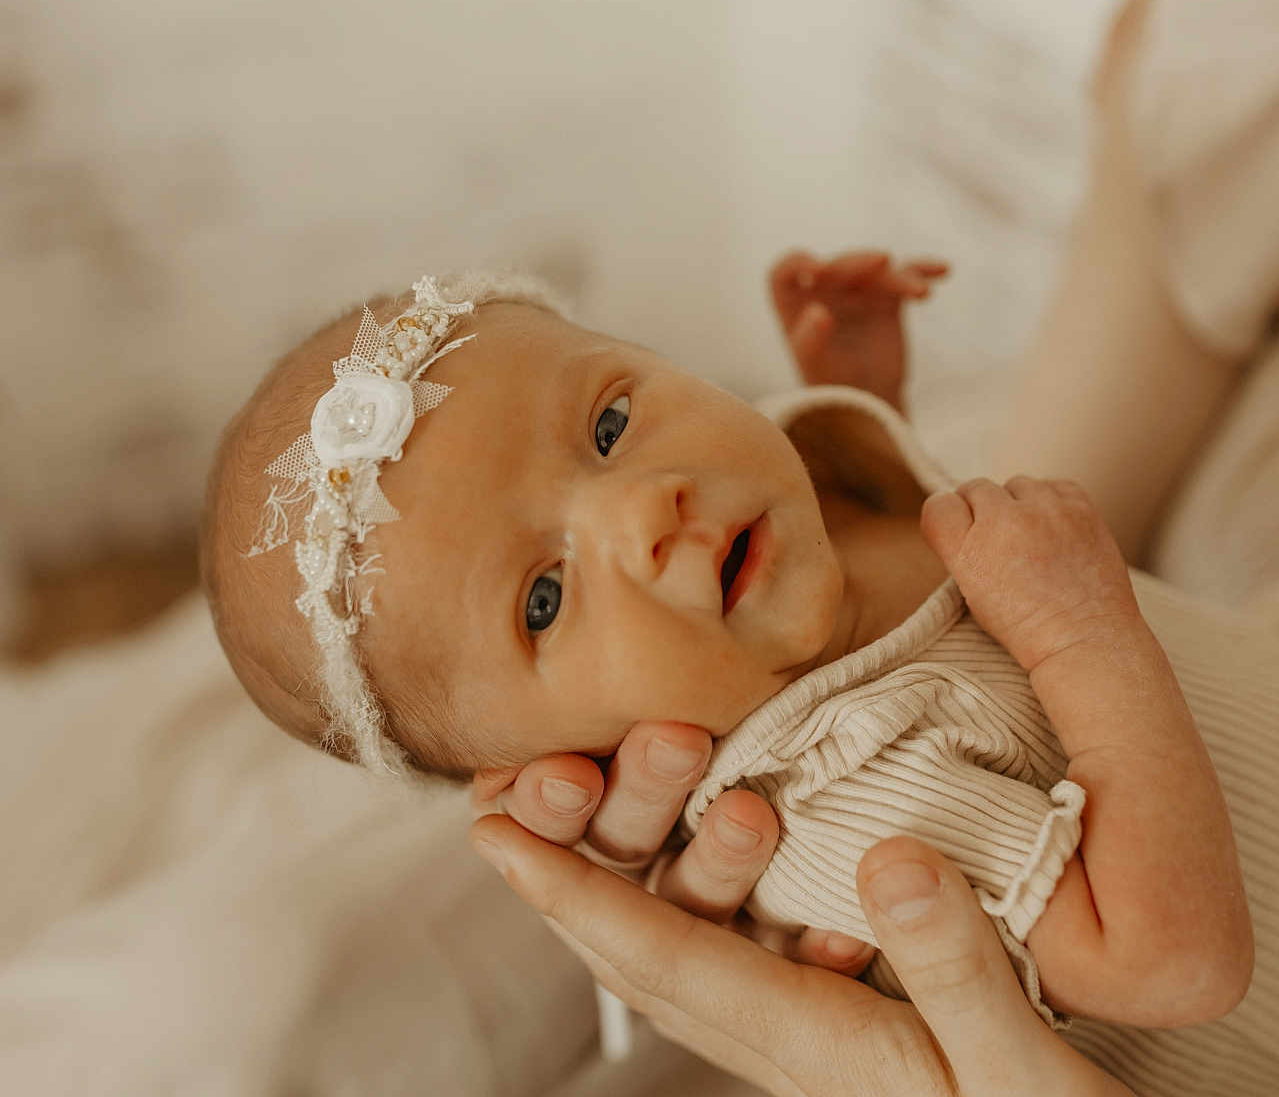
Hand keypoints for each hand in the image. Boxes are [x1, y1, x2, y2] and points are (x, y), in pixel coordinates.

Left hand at [469, 821, 1133, 1096]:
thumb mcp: (1021, 1063)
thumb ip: (956, 967)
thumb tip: (887, 860)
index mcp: (818, 1045)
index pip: (666, 959)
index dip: (574, 893)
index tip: (497, 837)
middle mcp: (789, 1047)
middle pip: (644, 965)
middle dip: (563, 892)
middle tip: (502, 823)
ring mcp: (806, 1045)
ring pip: (675, 967)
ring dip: (611, 898)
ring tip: (571, 836)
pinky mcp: (834, 1033)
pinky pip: (724, 969)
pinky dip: (676, 917)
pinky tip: (689, 879)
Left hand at [769, 250, 948, 408]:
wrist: (868, 404)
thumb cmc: (831, 386)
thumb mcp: (815, 367)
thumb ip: (811, 340)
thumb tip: (818, 312)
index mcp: (794, 305)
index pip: (784, 273)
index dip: (796, 263)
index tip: (815, 269)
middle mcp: (823, 292)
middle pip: (838, 265)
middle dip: (859, 261)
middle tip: (881, 260)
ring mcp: (856, 293)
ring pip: (877, 271)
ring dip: (900, 276)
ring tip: (919, 292)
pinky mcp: (886, 299)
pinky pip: (905, 277)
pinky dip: (922, 271)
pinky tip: (941, 270)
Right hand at [921, 476, 1140, 670]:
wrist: (1084, 640)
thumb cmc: (1026, 625)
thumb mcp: (971, 591)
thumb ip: (961, 547)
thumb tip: (968, 514)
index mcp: (968, 549)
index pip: (939, 504)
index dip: (949, 517)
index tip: (961, 531)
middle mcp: (1004, 521)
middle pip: (975, 488)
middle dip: (982, 511)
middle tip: (998, 540)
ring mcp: (1045, 511)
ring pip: (1015, 485)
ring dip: (1017, 503)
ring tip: (1030, 536)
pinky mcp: (1080, 509)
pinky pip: (1054, 484)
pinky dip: (1051, 501)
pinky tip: (1054, 526)